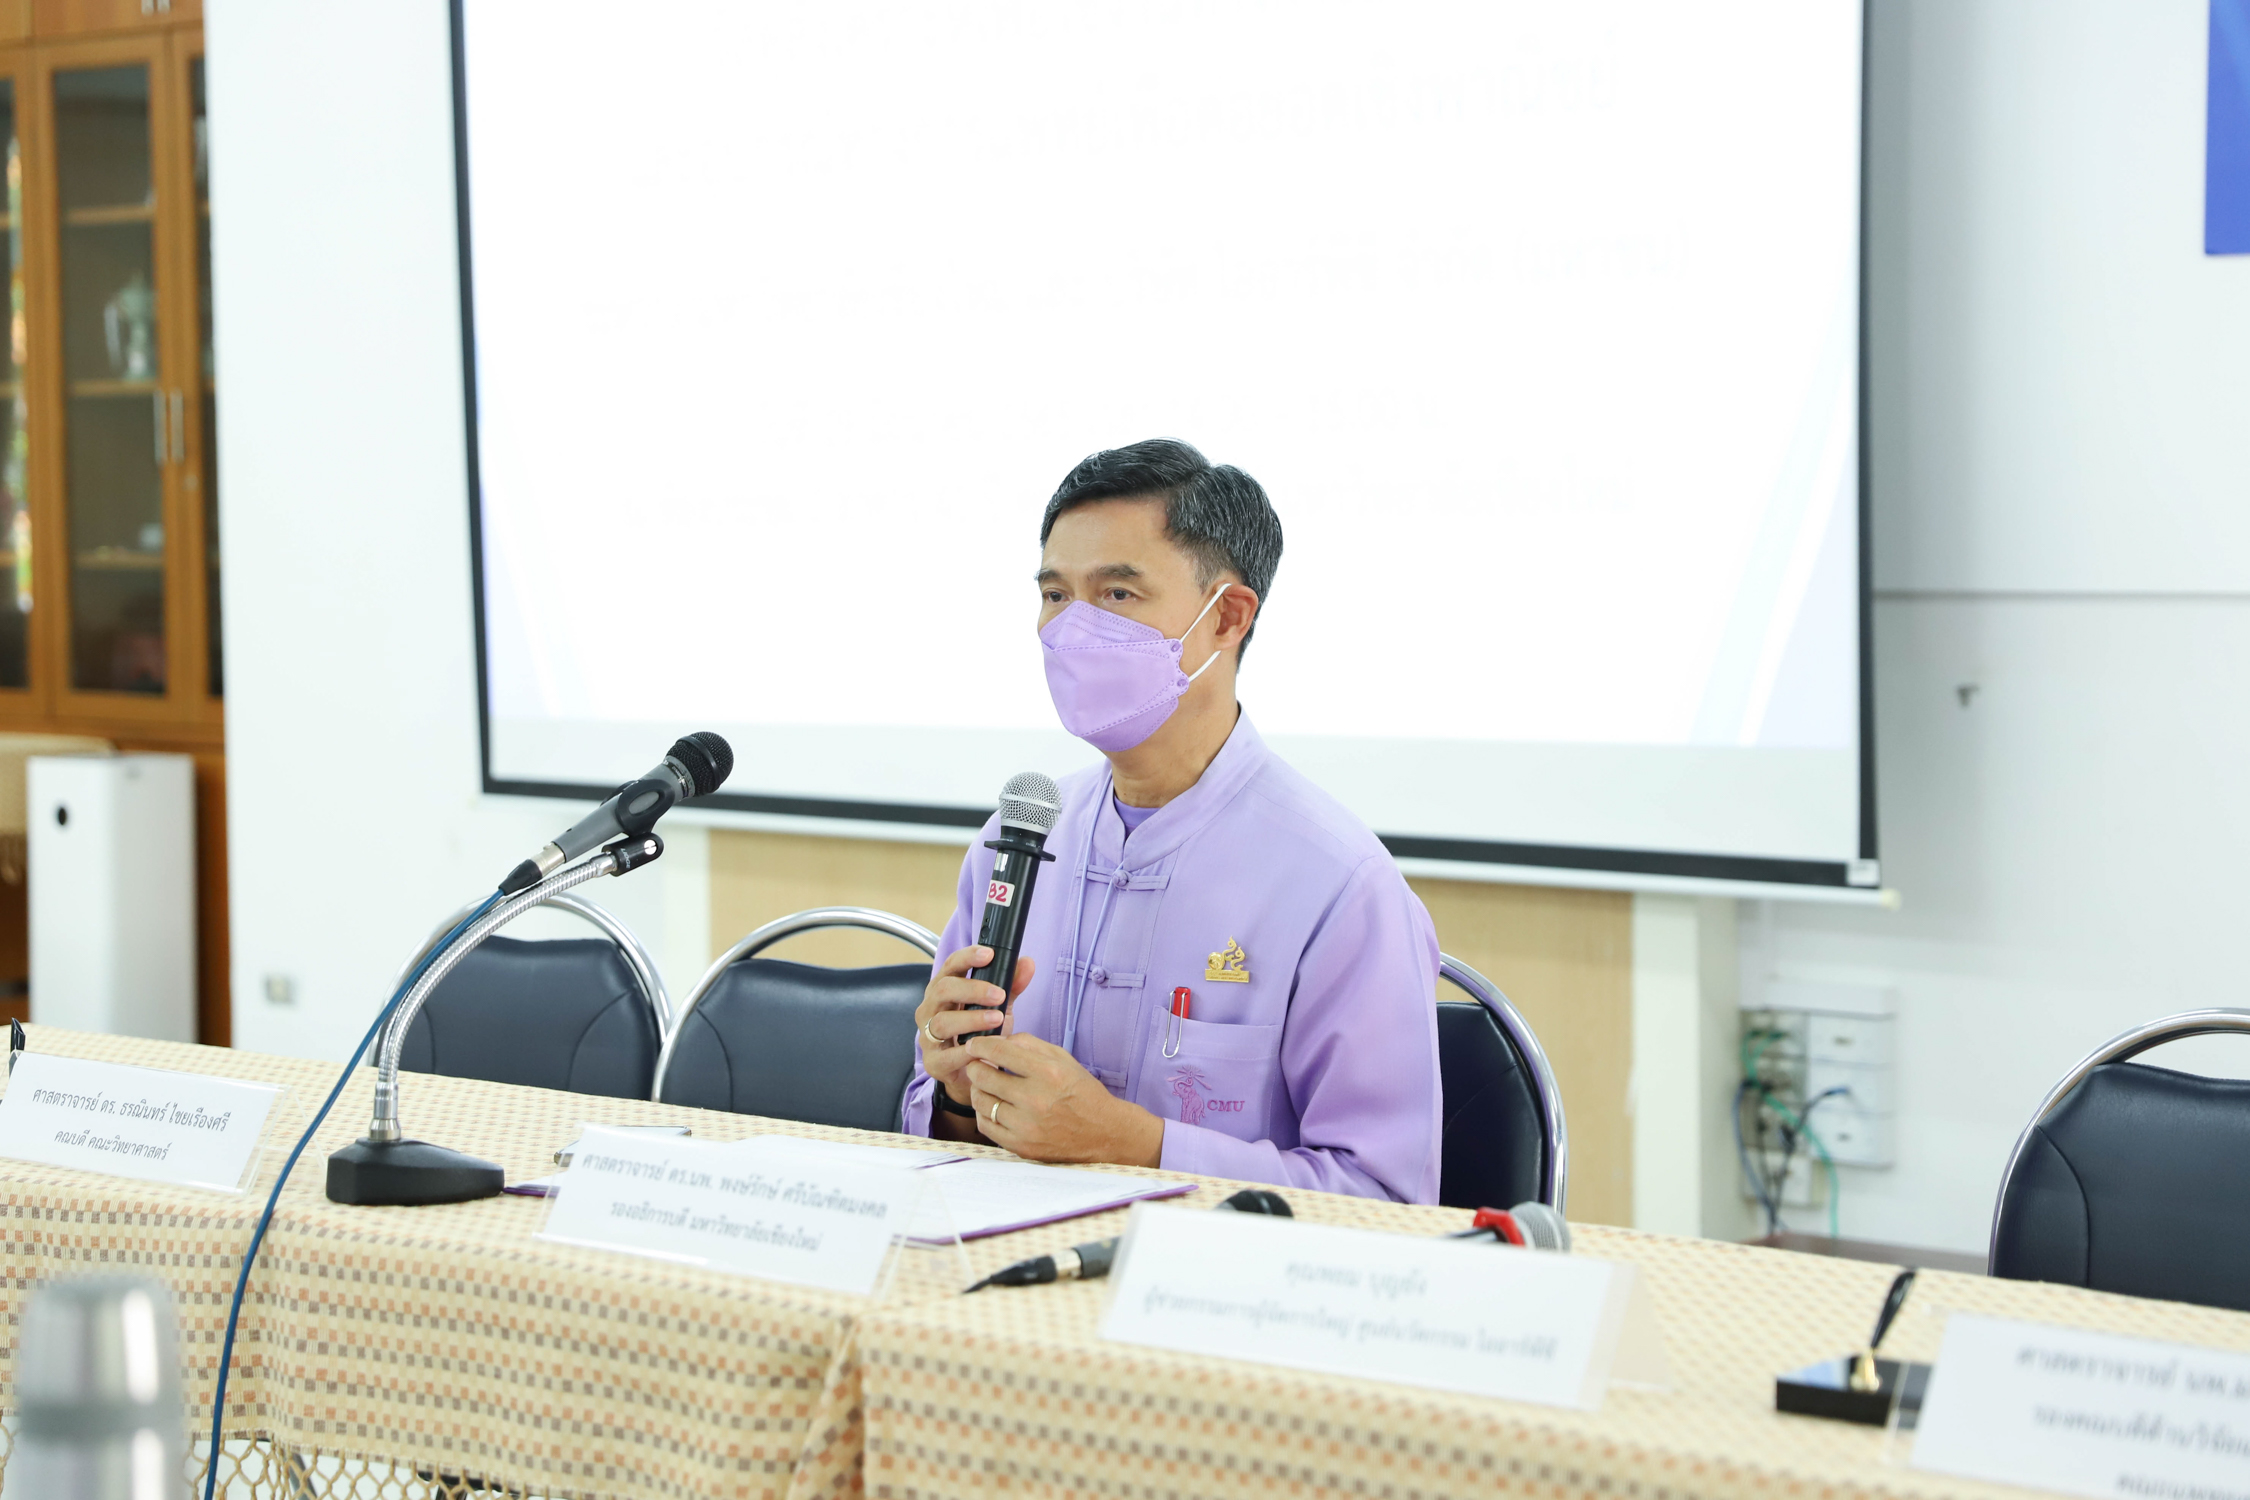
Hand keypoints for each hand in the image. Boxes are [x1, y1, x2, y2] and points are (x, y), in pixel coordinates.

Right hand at [915, 945, 1032, 1109]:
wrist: (973, 1074)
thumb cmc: (981, 1033)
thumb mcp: (998, 1006)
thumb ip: (1012, 985)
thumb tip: (1028, 963)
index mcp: (944, 989)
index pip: (950, 966)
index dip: (967, 957)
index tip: (989, 955)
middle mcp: (930, 1009)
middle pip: (943, 990)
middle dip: (972, 989)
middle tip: (1000, 994)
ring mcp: (928, 1036)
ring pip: (942, 1022)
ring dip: (971, 1019)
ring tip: (997, 1019)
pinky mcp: (934, 1063)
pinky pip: (947, 1055)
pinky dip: (967, 1052)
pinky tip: (985, 1051)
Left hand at [963, 1033, 1163, 1167]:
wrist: (1103, 1133)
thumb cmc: (1082, 1092)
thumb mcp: (1063, 1059)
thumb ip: (1029, 1044)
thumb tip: (997, 1040)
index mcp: (1047, 1072)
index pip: (999, 1052)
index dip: (979, 1045)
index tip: (974, 1045)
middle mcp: (1035, 1099)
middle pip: (983, 1076)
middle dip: (974, 1066)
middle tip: (977, 1065)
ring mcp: (1026, 1126)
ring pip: (981, 1101)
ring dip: (978, 1089)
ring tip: (985, 1086)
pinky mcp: (1021, 1146)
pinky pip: (985, 1126)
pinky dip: (983, 1112)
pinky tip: (992, 1106)